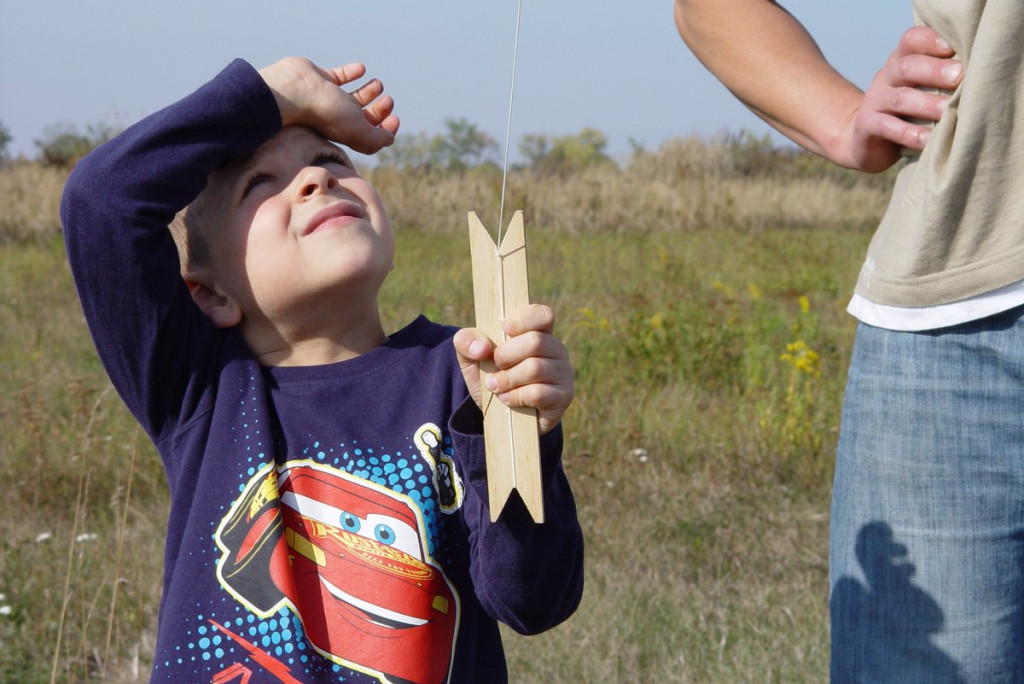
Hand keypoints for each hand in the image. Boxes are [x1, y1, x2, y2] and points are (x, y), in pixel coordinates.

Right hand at [258, 57, 399, 153]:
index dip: (386, 129)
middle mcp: (338, 117)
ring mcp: (328, 98)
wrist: (295, 90)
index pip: (370, 135)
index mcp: (347, 132)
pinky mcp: (320, 79)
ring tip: (378, 84)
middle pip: (364, 116)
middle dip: (380, 109)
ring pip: (353, 97)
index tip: (394, 117)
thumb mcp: (358, 131)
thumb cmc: (326, 112)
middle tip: (388, 100)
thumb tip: (390, 139)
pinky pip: (339, 76)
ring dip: (369, 91)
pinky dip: (352, 72)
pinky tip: (361, 69)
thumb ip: (377, 139)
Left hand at [454, 304, 574, 435]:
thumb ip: (466, 341)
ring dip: (507, 379)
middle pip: (536, 341)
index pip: (543, 315)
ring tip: (495, 386)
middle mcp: (556, 349)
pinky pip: (539, 393)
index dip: (524, 320)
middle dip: (506, 355)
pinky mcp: (563, 396)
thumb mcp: (470, 356)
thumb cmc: (490, 375)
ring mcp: (563, 372)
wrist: (499, 414)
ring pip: (535, 368)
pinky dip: (516, 397)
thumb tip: (482, 348)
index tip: (504, 329)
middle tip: (494, 366)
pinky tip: (507, 399)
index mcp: (538, 331)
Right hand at [844, 26, 962, 171]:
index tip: (953, 48)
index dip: (931, 40)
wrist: (863, 138)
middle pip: (907, 67)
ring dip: (926, 104)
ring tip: (948, 110)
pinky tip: (927, 140)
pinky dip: (909, 133)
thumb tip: (976, 76)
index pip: (912, 40)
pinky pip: (887, 127)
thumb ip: (939, 78)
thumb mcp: (917, 88)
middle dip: (935, 70)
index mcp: (899, 62)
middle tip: (960, 76)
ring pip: (900, 98)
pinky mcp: (867, 126)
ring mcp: (874, 102)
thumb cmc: (904, 111)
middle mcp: (885, 78)